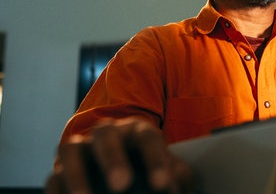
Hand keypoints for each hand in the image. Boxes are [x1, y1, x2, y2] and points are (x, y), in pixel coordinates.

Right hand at [46, 118, 196, 193]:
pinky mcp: (60, 172)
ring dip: (76, 176)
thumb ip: (175, 175)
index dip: (155, 161)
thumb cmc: (148, 170)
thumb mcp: (164, 171)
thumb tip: (177, 183)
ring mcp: (80, 151)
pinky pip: (53, 178)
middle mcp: (107, 135)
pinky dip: (58, 192)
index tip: (163, 186)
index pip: (147, 139)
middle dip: (113, 159)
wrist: (123, 174)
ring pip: (70, 150)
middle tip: (122, 186)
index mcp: (138, 132)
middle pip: (105, 135)